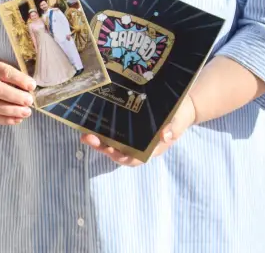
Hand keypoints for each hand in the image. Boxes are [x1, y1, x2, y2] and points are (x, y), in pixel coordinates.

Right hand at [0, 58, 38, 125]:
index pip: (2, 71)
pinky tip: (18, 120)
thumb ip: (13, 73)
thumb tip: (31, 86)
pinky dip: (4, 120)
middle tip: (29, 100)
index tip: (32, 85)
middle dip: (15, 96)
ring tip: (27, 112)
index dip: (18, 79)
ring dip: (12, 110)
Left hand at [82, 93, 196, 164]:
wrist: (181, 104)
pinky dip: (101, 129)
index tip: (110, 151)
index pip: (135, 159)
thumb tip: (164, 136)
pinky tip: (89, 122)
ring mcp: (132, 136)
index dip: (121, 158)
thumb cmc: (180, 114)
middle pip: (118, 152)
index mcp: (152, 148)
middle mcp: (139, 145)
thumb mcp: (179, 120)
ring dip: (98, 140)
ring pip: (112, 142)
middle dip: (102, 147)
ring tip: (84, 133)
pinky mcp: (126, 125)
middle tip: (88, 138)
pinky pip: (112, 131)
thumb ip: (173, 128)